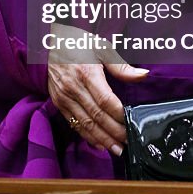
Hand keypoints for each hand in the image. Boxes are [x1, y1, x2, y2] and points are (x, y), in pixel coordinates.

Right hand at [47, 25, 148, 155]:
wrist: (49, 43)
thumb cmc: (79, 44)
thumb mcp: (101, 48)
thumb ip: (121, 66)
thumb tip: (143, 75)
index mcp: (86, 72)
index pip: (105, 100)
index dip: (118, 114)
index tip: (130, 123)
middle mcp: (73, 87)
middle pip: (96, 115)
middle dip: (113, 132)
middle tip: (127, 142)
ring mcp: (64, 97)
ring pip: (85, 123)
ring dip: (102, 139)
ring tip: (116, 150)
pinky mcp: (58, 102)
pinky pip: (73, 123)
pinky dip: (86, 135)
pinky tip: (99, 143)